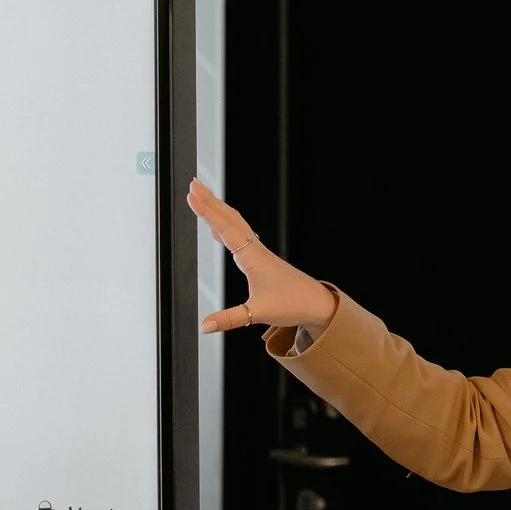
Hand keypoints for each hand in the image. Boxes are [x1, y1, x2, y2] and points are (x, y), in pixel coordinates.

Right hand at [186, 179, 337, 333]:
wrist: (317, 303)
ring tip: (203, 196)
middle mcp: (256, 250)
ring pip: (236, 224)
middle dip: (211, 201)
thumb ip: (229, 319)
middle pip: (230, 219)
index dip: (208, 212)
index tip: (192, 196)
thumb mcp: (257, 313)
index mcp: (253, 258)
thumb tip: (204, 326)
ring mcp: (259, 253)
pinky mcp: (262, 259)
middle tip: (194, 183)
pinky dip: (227, 226)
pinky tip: (217, 228)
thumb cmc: (292, 305)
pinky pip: (241, 235)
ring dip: (219, 210)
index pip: (226, 229)